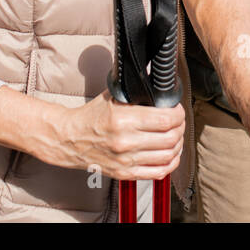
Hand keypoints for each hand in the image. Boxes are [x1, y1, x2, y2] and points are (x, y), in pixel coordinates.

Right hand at [35, 92, 183, 180]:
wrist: (69, 139)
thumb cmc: (91, 116)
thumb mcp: (113, 95)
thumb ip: (136, 88)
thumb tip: (156, 75)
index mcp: (123, 119)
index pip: (165, 119)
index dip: (178, 114)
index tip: (177, 110)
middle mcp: (125, 142)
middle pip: (170, 138)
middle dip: (180, 127)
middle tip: (178, 122)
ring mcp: (126, 160)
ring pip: (168, 155)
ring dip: (178, 144)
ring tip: (176, 136)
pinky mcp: (125, 174)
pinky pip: (158, 172)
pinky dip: (170, 163)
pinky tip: (170, 154)